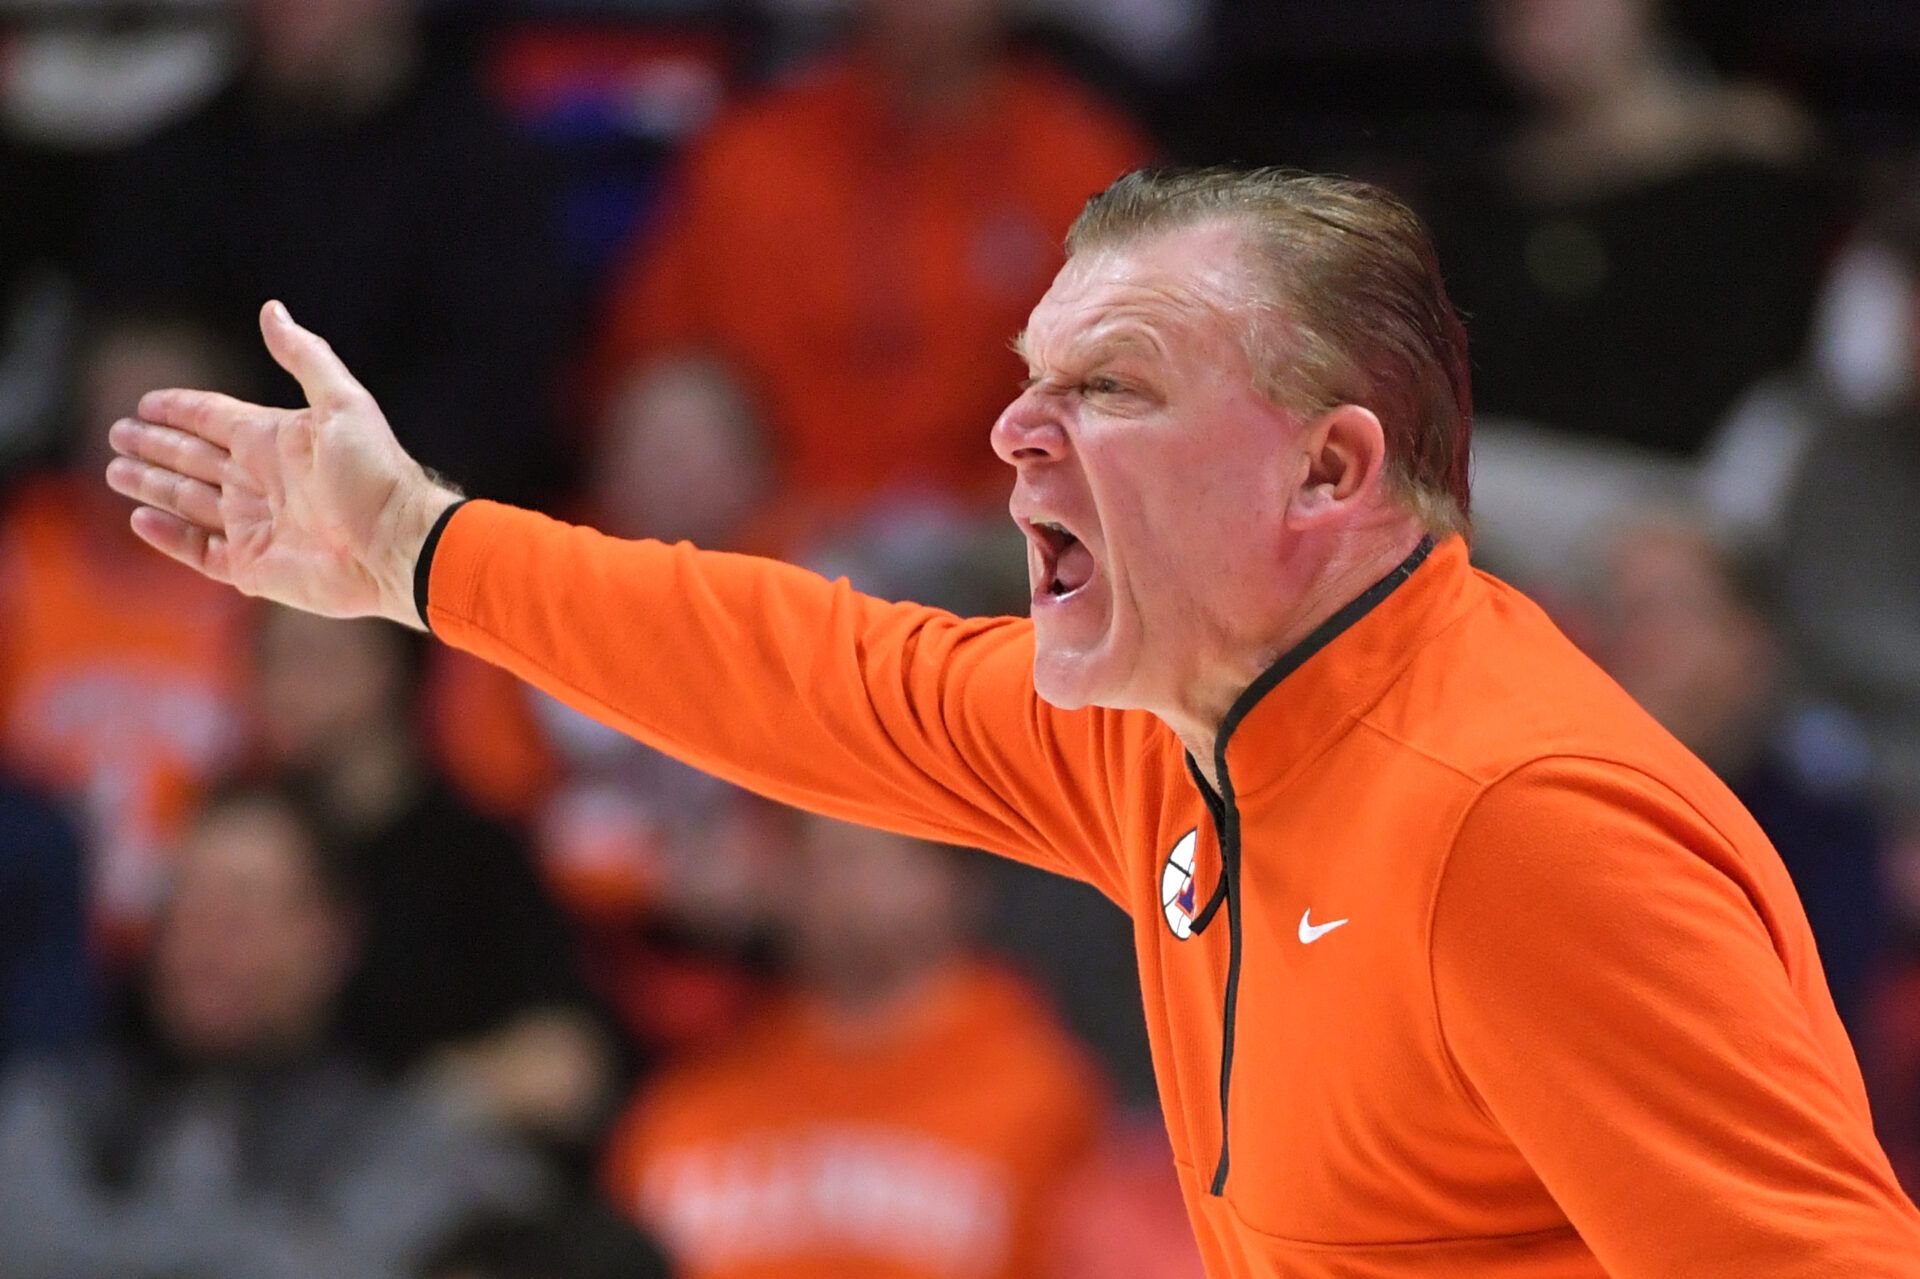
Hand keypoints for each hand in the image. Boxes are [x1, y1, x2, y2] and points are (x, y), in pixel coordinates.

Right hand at [105, 301, 460, 627]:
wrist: (396, 545)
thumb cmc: (374, 474)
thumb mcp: (343, 404)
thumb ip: (306, 357)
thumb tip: (272, 310)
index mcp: (274, 440)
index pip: (213, 418)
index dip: (179, 410)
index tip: (145, 403)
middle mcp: (260, 480)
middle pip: (193, 457)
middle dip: (155, 445)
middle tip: (116, 434)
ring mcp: (255, 524)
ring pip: (188, 501)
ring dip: (152, 485)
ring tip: (115, 471)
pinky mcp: (252, 566)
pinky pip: (199, 551)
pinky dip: (168, 537)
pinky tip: (139, 520)